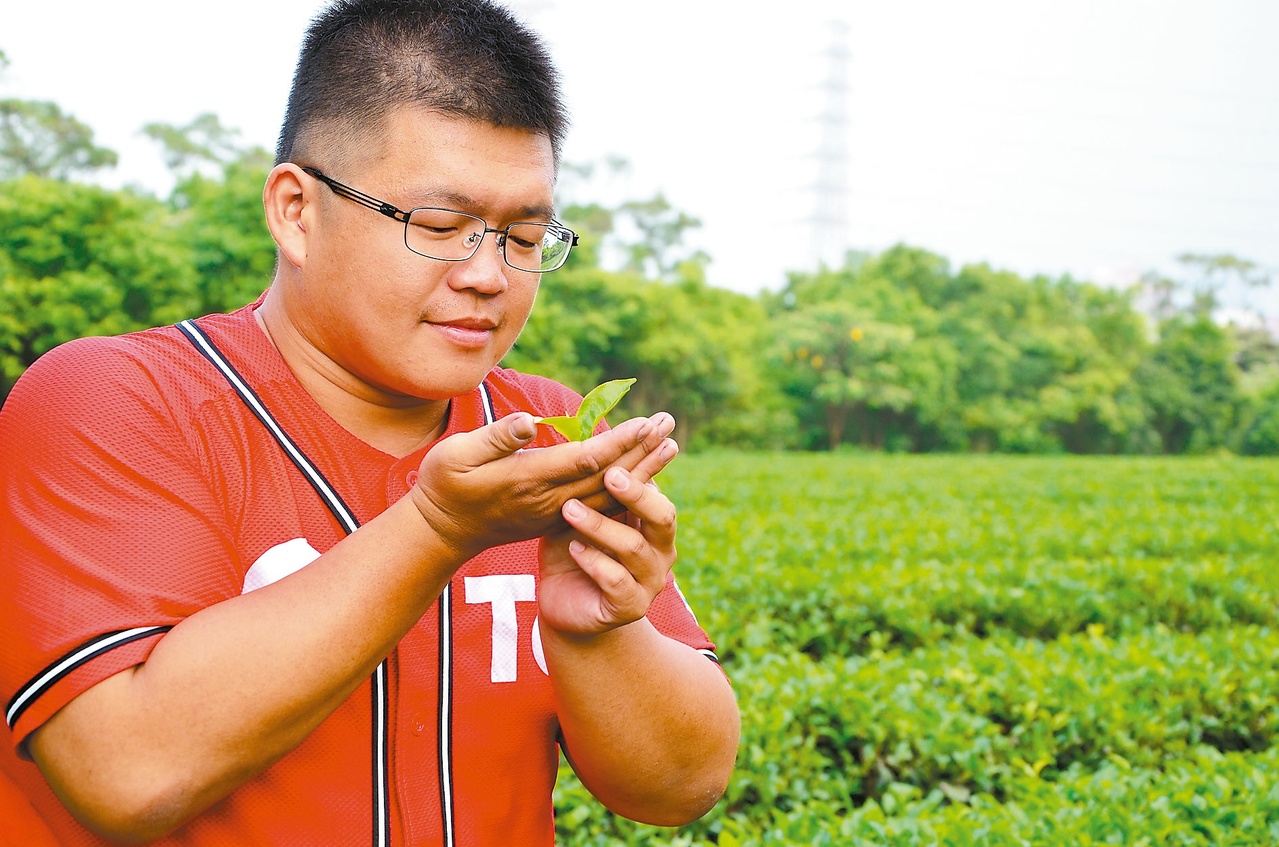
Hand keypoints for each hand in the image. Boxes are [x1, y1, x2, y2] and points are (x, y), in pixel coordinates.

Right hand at [409, 411, 667, 558]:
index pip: (584, 460)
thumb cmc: (444, 486)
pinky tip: (645, 474)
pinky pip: (600, 505)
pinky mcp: (556, 518)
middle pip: (605, 476)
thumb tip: (530, 422)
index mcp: (527, 480)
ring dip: (641, 469)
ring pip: (608, 492)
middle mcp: (548, 500)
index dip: (617, 441)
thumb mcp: (455, 456)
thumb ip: (495, 438)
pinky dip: (625, 488)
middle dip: (640, 450)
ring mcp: (554, 513)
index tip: (646, 423)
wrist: (443, 533)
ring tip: (669, 445)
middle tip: (669, 423)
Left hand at [537, 448, 679, 637]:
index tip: (644, 434)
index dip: (651, 462)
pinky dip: (593, 561)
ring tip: (570, 510)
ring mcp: (649, 582)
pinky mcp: (629, 607)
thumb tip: (593, 436)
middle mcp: (660, 551)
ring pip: (633, 547)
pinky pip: (616, 582)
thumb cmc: (574, 549)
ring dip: (600, 525)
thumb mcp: (581, 513)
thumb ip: (594, 486)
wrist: (565, 605)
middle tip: (611, 474)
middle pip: (663, 516)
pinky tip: (573, 548)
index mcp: (652, 523)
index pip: (657, 488)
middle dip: (637, 494)